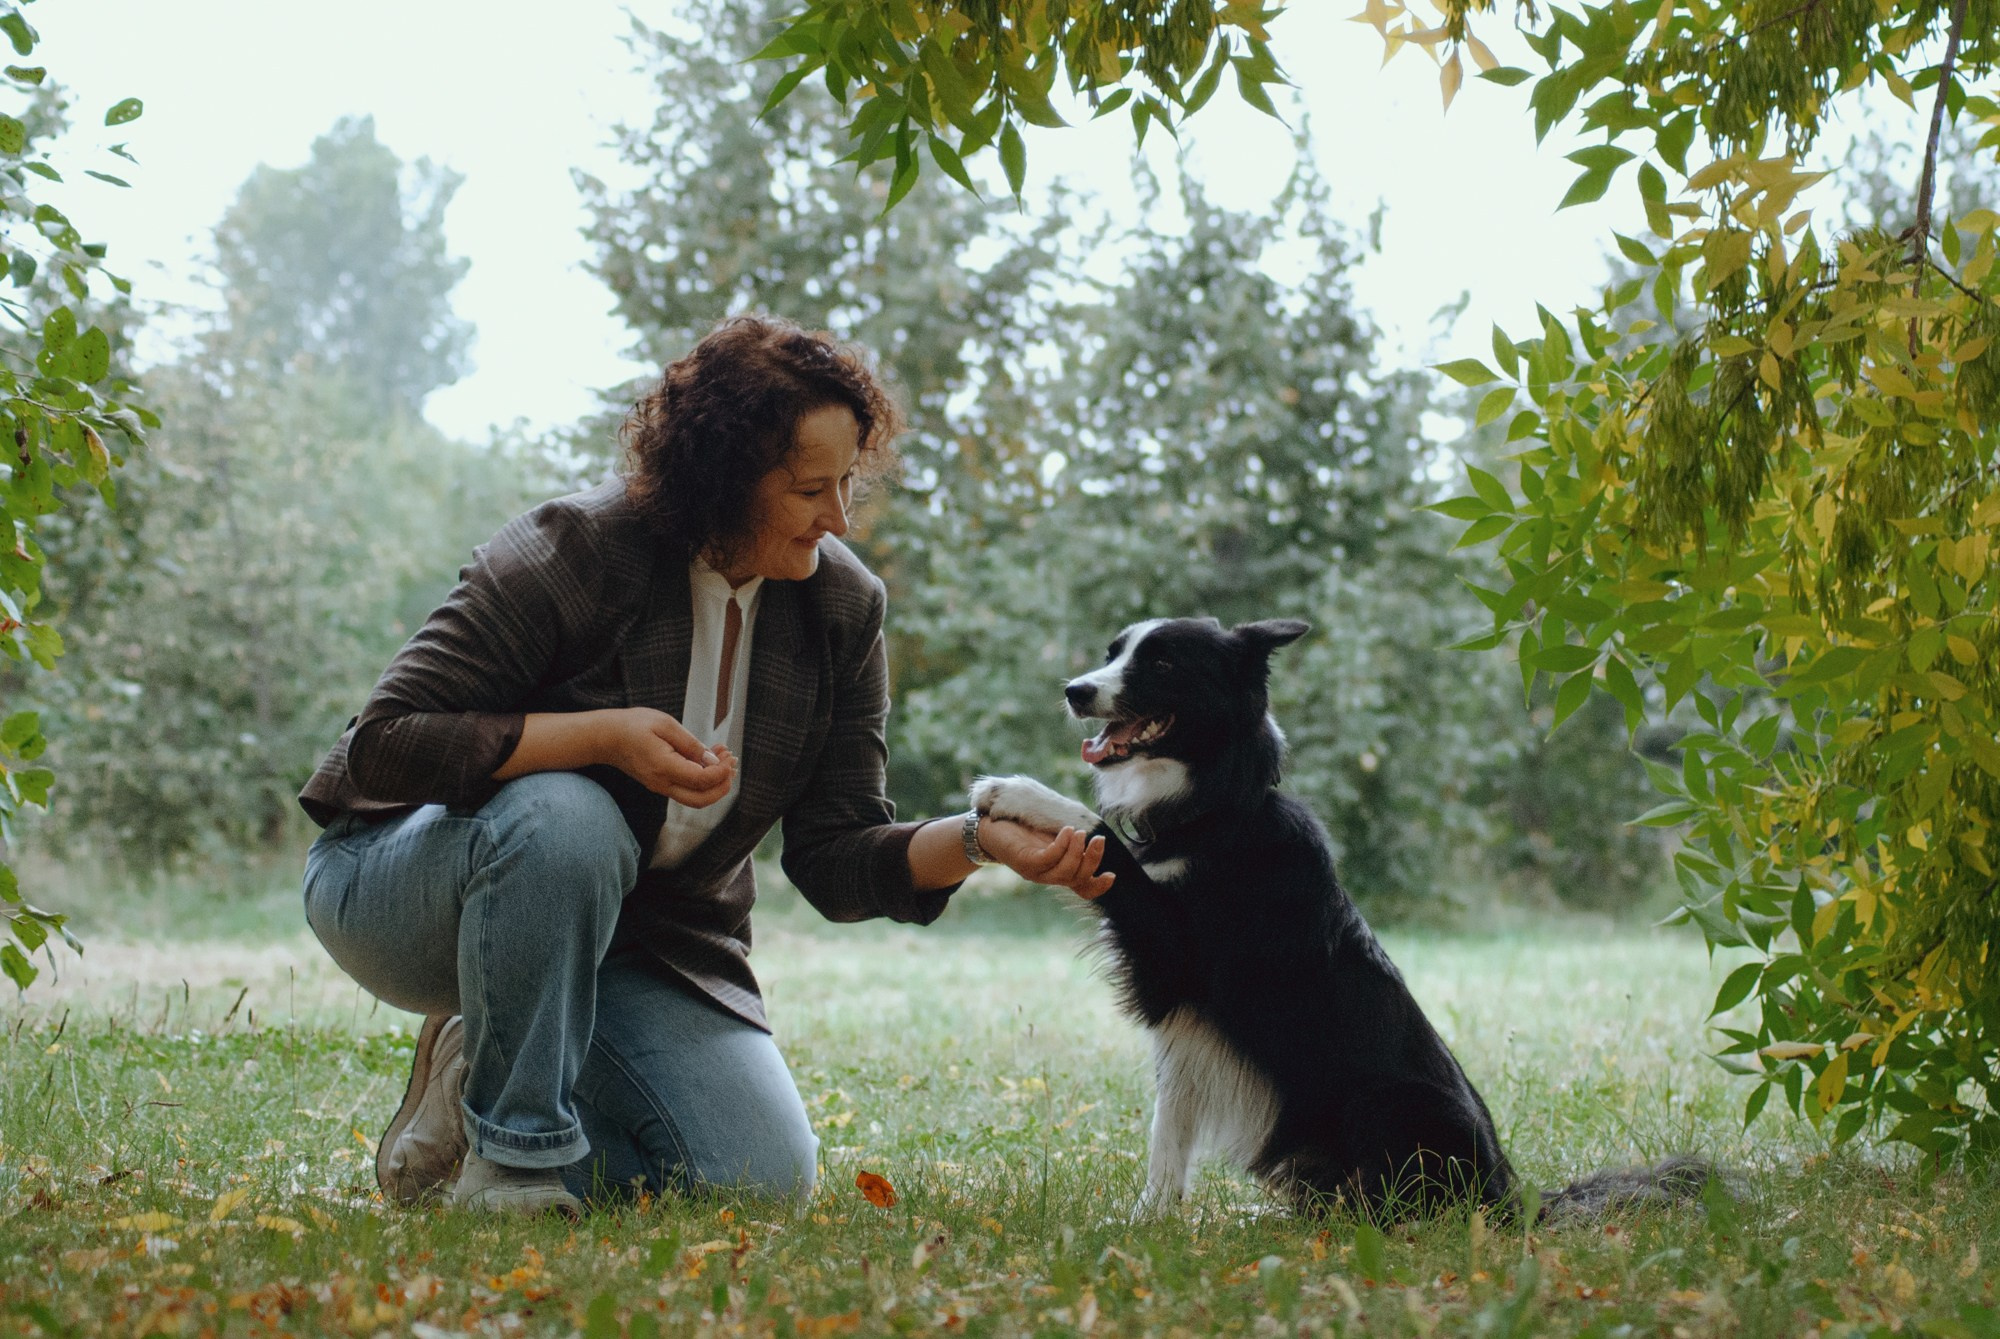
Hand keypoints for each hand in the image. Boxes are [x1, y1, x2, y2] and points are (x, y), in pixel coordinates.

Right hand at [599, 707, 736, 805]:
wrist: (605, 737)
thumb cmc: (632, 726)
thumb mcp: (665, 724)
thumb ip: (691, 744)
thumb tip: (713, 760)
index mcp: (663, 767)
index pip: (701, 780)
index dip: (721, 771)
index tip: (729, 756)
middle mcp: (662, 783)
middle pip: (701, 800)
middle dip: (723, 785)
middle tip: (731, 763)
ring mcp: (660, 787)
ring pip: (695, 798)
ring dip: (714, 783)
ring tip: (723, 758)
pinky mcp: (660, 784)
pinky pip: (686, 790)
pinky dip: (702, 780)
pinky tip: (707, 759)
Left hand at [978, 817, 1115, 899]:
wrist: (990, 826)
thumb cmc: (1023, 827)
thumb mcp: (1051, 833)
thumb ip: (1070, 839)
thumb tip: (1092, 831)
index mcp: (1058, 871)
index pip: (1082, 888)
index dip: (1098, 887)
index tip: (1112, 875)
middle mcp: (1048, 876)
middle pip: (1077, 879)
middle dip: (1091, 860)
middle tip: (1098, 840)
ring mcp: (1035, 872)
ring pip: (1064, 872)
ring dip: (1076, 853)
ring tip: (1080, 833)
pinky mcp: (1024, 863)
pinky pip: (1048, 859)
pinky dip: (1061, 846)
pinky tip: (1067, 831)